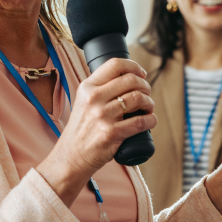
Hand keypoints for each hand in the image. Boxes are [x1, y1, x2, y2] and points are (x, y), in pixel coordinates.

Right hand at [38, 58, 156, 205]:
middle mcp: (93, 98)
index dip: (134, 66)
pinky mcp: (111, 133)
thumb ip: (99, 90)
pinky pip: (141, 121)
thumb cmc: (81, 131)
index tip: (141, 73)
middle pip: (131, 80)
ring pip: (138, 98)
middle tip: (146, 94)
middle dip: (145, 86)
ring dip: (149, 102)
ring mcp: (102, 116)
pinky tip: (150, 121)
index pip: (115, 64)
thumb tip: (126, 79)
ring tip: (148, 108)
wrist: (71, 158)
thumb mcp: (83, 103)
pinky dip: (151, 120)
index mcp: (87, 87)